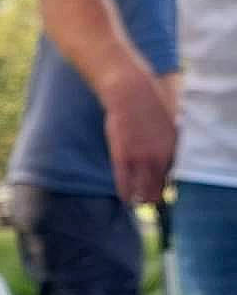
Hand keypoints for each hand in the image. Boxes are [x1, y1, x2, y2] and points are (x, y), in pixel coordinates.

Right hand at [105, 70, 176, 204]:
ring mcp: (141, 158)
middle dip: (154, 197)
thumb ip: (171, 141)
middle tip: (149, 200)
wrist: (131, 92)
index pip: (172, 176)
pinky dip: (125, 193)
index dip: (165, 184)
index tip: (159, 187)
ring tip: (137, 201)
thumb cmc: (148, 103)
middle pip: (160, 188)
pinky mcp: (122, 157)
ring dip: (141, 199)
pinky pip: (124, 183)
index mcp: (173, 149)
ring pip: (143, 190)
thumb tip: (170, 153)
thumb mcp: (169, 122)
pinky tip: (125, 198)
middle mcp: (160, 157)